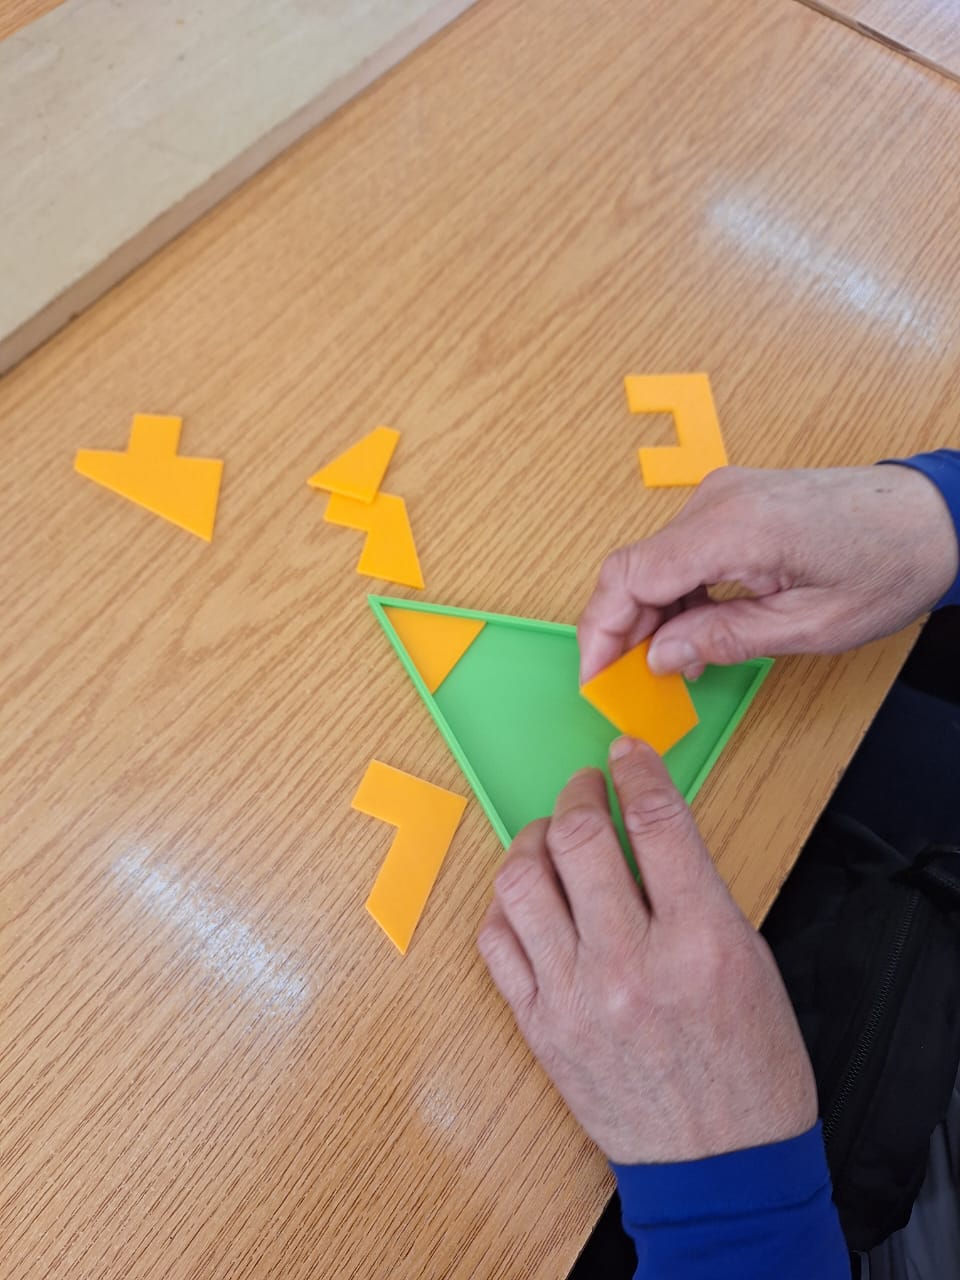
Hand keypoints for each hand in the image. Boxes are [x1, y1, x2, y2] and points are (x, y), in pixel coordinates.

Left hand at [477, 739, 817, 1165]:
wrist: (719, 1168)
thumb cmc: (749, 1067)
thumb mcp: (749, 961)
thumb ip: (694, 890)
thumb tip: (643, 829)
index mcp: (700, 942)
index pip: (656, 822)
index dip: (637, 771)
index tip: (626, 755)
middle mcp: (630, 964)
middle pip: (578, 838)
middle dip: (578, 794)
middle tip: (585, 788)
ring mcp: (573, 997)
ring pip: (522, 881)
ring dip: (533, 840)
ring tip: (548, 835)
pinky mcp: (537, 1026)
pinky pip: (495, 941)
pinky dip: (506, 902)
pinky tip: (528, 895)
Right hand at [578, 465, 957, 681]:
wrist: (929, 516)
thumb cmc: (886, 564)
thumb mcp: (808, 625)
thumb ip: (724, 638)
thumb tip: (659, 657)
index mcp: (734, 529)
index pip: (631, 576)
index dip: (602, 631)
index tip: (594, 676)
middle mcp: (716, 501)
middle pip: (632, 567)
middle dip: (619, 629)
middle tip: (626, 682)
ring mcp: (721, 495)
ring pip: (651, 560)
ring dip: (647, 613)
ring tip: (668, 664)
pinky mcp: (730, 500)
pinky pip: (678, 549)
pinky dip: (672, 591)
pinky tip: (690, 629)